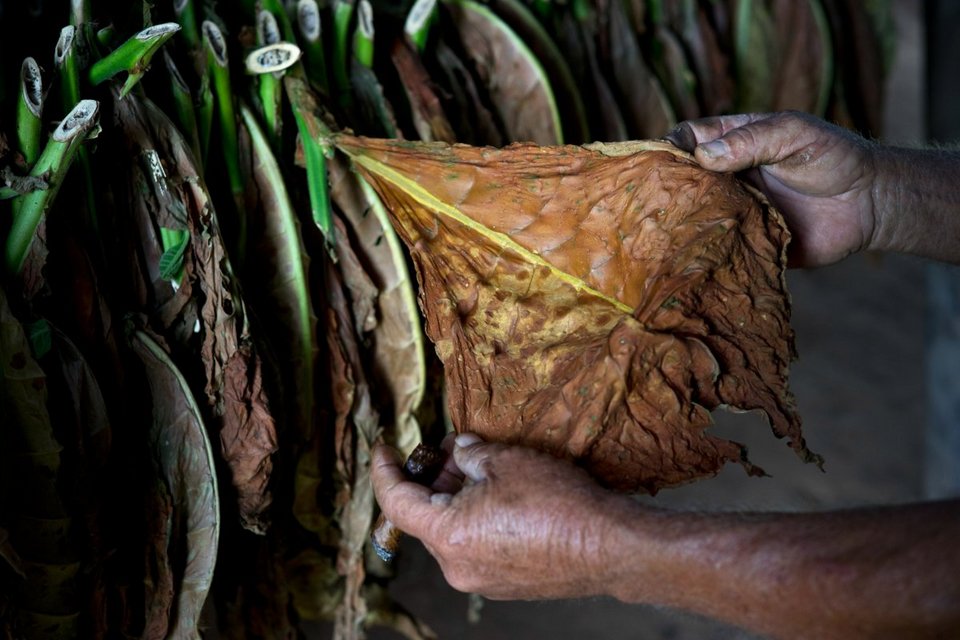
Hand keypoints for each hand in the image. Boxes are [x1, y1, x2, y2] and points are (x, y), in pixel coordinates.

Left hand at [370, 433, 626, 599]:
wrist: (609, 547)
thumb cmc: (557, 503)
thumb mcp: (506, 461)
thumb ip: (469, 453)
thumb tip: (458, 450)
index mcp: (448, 536)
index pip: (396, 503)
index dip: (384, 472)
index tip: (383, 449)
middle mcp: (457, 567)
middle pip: (427, 517)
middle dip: (432, 479)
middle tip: (448, 448)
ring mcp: (481, 579)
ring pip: (452, 531)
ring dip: (456, 497)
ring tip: (478, 465)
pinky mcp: (504, 583)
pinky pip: (475, 546)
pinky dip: (474, 518)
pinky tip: (497, 494)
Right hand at [665, 111, 877, 266]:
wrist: (870, 203)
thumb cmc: (834, 157)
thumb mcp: (793, 134)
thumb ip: (751, 141)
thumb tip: (703, 156)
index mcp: (733, 143)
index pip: (688, 140)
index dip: (667, 147)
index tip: (656, 161)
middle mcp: (727, 178)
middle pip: (683, 182)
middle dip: (665, 191)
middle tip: (650, 203)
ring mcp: (734, 211)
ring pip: (695, 217)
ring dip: (680, 224)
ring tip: (661, 233)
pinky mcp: (746, 243)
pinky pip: (719, 249)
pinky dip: (704, 254)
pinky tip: (689, 258)